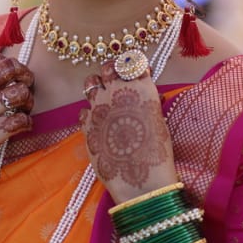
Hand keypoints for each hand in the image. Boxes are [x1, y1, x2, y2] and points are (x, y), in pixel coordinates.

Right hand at [0, 53, 33, 197]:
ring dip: (28, 101)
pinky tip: (21, 127)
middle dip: (25, 75)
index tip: (12, 77)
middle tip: (26, 86)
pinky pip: (23, 120)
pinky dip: (27, 123)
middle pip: (12, 68)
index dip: (9, 66)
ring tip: (22, 110)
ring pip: (22, 93)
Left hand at [81, 60, 179, 203]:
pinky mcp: (85, 123)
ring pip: (90, 82)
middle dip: (111, 71)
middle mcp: (117, 91)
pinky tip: (98, 123)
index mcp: (141, 87)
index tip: (135, 71)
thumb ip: (148, 102)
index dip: (132, 65)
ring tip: (104, 98)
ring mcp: (98, 106)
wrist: (140, 181)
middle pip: (108, 66)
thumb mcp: (159, 121)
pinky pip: (83, 109)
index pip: (132, 62)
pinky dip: (90, 113)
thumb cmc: (157, 153)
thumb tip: (146, 95)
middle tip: (116, 80)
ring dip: (97, 86)